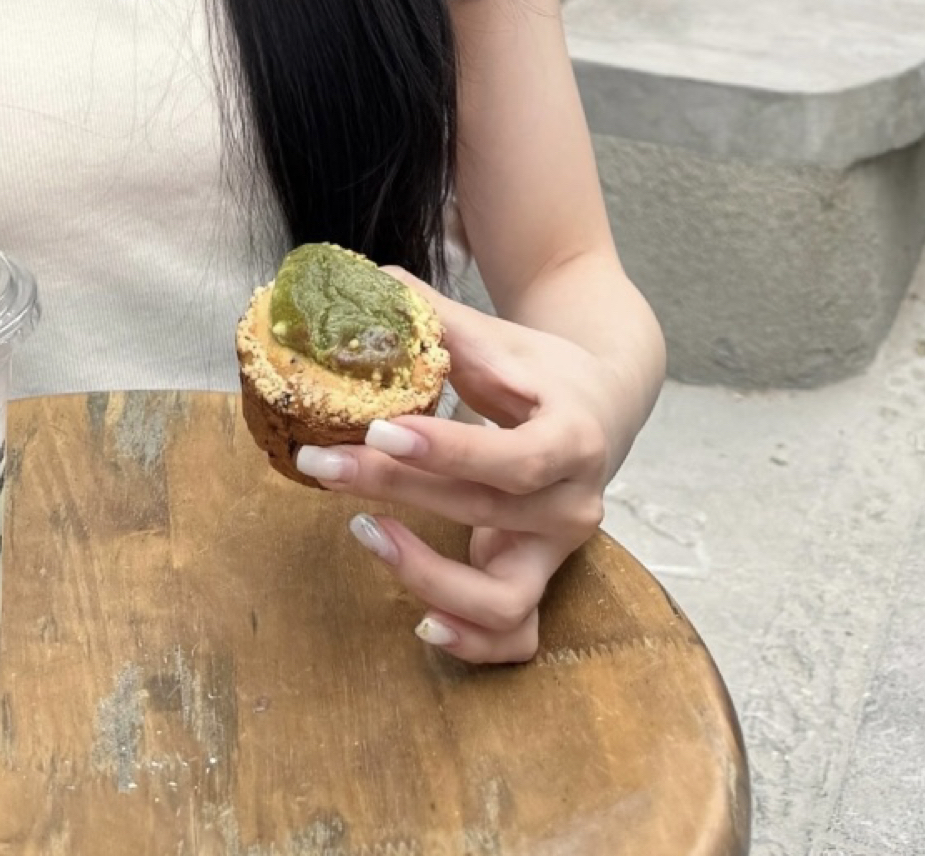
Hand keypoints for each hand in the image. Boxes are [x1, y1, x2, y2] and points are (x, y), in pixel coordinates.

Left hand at [293, 275, 621, 664]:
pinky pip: (516, 636)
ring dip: (429, 575)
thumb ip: (437, 317)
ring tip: (363, 532)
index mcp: (572, 436)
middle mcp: (574, 503)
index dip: (446, 452)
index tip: (378, 431)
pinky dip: (473, 643)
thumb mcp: (500, 339)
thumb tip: (367, 281)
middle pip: (484, 511)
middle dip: (396, 488)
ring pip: (504, 597)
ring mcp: (560, 552)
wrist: (602, 406)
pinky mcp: (542, 580)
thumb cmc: (539, 371)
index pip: (511, 457)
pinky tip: (419, 622)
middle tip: (323, 463)